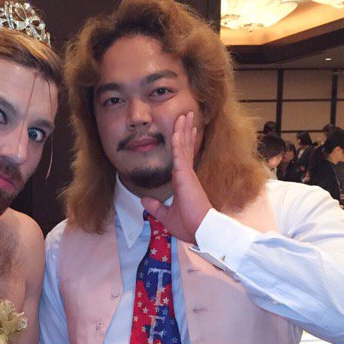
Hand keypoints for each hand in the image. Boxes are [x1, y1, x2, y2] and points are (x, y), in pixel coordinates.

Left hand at [142, 111, 211, 243]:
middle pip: (185, 147)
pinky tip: (176, 130)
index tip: (186, 130)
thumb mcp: (166, 215)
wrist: (200, 230)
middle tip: (187, 114)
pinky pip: (180, 155)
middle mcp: (186, 174)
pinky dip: (178, 142)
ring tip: (185, 114)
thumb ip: (155, 207)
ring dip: (183, 129)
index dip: (184, 142)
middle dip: (185, 130)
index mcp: (183, 181)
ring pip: (183, 146)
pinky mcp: (185, 176)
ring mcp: (186, 174)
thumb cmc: (189, 225)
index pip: (183, 157)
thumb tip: (143, 200)